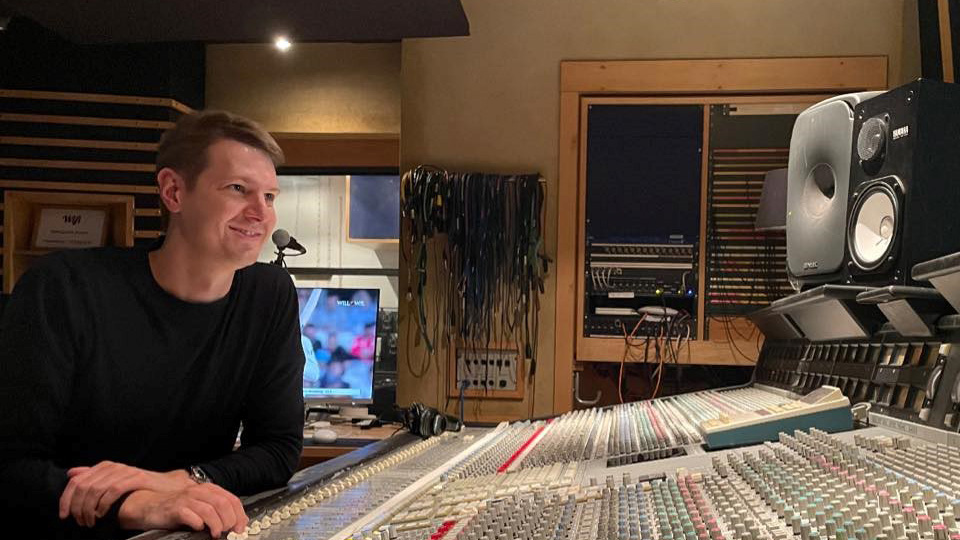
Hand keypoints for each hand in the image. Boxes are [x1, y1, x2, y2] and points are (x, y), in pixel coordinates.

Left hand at [59, 461, 193, 526]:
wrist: (165, 486)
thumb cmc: (138, 487)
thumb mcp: (112, 480)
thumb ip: (92, 477)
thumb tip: (70, 473)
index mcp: (103, 467)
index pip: (76, 481)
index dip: (66, 499)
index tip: (64, 515)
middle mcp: (112, 466)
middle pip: (83, 487)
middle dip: (78, 508)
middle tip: (81, 522)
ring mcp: (125, 471)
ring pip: (96, 490)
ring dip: (89, 510)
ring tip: (91, 522)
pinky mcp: (136, 478)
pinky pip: (113, 491)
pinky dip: (104, 505)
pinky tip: (103, 515)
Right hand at [117, 485, 247, 537]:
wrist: (150, 506)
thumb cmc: (177, 508)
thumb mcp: (200, 506)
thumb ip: (216, 510)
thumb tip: (235, 524)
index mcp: (208, 490)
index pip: (232, 499)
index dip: (240, 515)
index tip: (240, 528)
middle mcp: (199, 491)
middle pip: (223, 503)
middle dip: (229, 520)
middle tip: (228, 532)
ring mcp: (187, 499)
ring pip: (210, 509)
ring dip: (216, 524)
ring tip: (216, 533)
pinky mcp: (175, 509)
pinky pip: (191, 516)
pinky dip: (198, 523)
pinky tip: (199, 528)